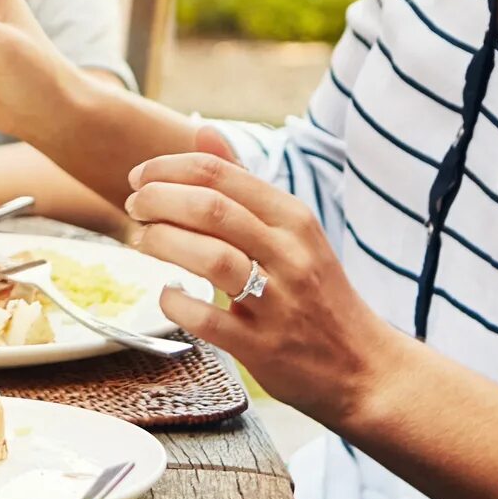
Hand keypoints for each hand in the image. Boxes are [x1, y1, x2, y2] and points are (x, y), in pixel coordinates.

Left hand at [124, 127, 404, 429]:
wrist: (363, 367)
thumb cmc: (318, 292)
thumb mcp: (293, 231)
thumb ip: (244, 183)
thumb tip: (203, 131)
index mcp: (294, 218)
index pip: (222, 175)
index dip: (169, 169)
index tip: (139, 177)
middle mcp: (290, 254)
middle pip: (211, 210)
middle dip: (158, 201)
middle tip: (134, 206)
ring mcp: (278, 301)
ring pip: (210, 258)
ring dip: (163, 243)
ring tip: (142, 241)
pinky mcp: (263, 346)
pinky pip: (208, 318)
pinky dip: (176, 302)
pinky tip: (166, 293)